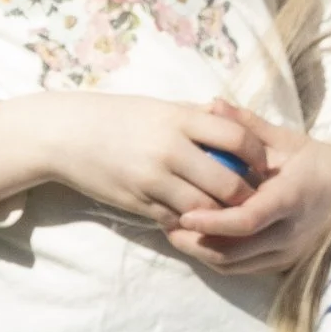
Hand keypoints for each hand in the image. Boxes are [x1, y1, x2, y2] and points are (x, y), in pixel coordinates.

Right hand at [0, 93, 271, 231]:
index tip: (263, 166)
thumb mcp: (160, 108)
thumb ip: (198, 117)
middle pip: (227, 183)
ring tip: (230, 216)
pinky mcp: (138, 202)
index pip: (237, 138)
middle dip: (247, 197)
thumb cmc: (119, 117)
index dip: (258, 157)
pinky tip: (197, 220)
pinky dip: (191, 224)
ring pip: (204, 210)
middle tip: (256, 201)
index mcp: (180, 119)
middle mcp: (170, 149)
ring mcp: (153, 179)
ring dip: (221, 217)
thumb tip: (238, 127)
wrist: (67, 135)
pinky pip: (176, 220)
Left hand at [169, 125, 330, 277]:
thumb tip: (212, 103)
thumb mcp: (284, 140)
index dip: (212, 222)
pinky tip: (201, 240)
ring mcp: (287, 252)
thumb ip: (247, 126)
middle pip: (232, 251)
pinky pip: (242, 268)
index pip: (246, 221)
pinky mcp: (283, 263)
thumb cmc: (316, 162)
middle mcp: (289, 233)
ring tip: (177, 231)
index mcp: (290, 198)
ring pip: (233, 265)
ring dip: (201, 253)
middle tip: (167, 223)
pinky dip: (217, 258)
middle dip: (195, 242)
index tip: (184, 213)